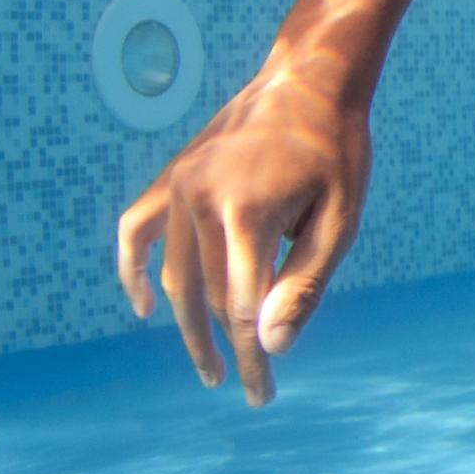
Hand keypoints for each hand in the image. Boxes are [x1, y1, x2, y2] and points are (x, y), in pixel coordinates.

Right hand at [114, 69, 371, 404]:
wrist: (310, 80)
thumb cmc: (336, 152)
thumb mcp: (339, 219)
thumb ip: (304, 283)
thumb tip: (272, 346)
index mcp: (246, 213)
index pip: (242, 308)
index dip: (252, 358)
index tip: (263, 393)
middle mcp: (199, 199)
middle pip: (206, 298)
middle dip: (226, 350)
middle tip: (246, 389)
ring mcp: (178, 186)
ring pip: (174, 274)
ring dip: (187, 325)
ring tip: (208, 363)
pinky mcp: (170, 177)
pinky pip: (137, 230)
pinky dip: (135, 269)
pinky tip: (146, 307)